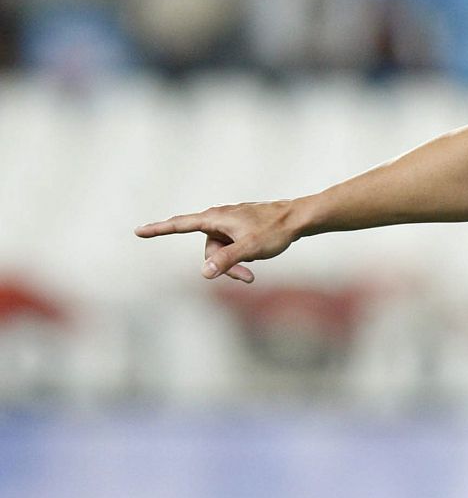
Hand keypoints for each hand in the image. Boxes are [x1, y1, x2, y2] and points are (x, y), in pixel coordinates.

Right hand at [134, 201, 297, 282]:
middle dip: (223, 267)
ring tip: (254, 271)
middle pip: (208, 250)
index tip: (138, 231)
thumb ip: (226, 260)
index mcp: (215, 219)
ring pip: (221, 252)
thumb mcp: (250, 248)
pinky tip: (257, 257)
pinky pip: (231, 248)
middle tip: (248, 278)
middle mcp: (218, 218)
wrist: (298, 218)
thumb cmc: (274, 230)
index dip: (159, 229)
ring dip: (234, 264)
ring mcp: (229, 223)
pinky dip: (240, 258)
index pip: (180, 224)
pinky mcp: (239, 228)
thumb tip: (204, 273)